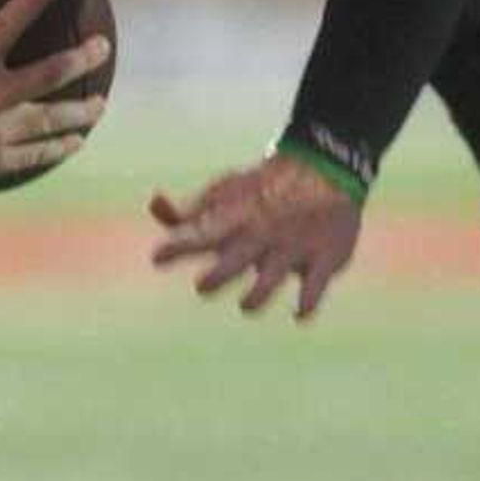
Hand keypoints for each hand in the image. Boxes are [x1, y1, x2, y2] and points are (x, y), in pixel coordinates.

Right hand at [0, 0, 111, 209]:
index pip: (5, 28)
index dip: (33, 0)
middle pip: (47, 77)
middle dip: (81, 59)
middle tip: (103, 46)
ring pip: (49, 123)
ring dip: (80, 113)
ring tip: (101, 104)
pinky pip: (36, 157)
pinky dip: (59, 148)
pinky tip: (76, 141)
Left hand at [148, 152, 361, 319]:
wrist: (325, 167)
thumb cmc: (263, 191)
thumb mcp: (223, 194)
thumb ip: (186, 212)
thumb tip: (154, 203)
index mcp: (237, 219)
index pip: (201, 235)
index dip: (178, 247)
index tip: (157, 257)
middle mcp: (263, 234)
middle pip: (234, 261)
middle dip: (216, 276)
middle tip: (202, 285)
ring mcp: (294, 247)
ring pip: (271, 279)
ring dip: (255, 297)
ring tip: (247, 303)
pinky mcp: (326, 257)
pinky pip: (315, 286)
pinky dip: (306, 304)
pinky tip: (299, 313)